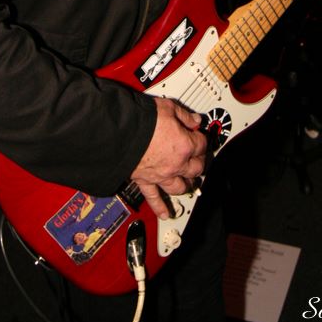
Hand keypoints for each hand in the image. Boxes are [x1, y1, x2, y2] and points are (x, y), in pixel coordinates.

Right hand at [130, 97, 206, 218]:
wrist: (120, 133)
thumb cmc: (142, 120)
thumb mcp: (167, 108)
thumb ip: (183, 115)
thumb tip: (193, 119)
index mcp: (185, 145)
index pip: (201, 144)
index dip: (201, 137)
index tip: (198, 133)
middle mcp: (176, 163)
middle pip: (195, 168)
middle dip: (198, 162)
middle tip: (198, 158)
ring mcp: (161, 175)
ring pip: (180, 186)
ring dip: (186, 184)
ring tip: (189, 183)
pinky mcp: (145, 181)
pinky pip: (154, 198)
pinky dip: (160, 207)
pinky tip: (165, 213)